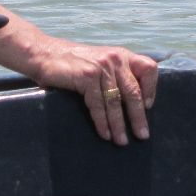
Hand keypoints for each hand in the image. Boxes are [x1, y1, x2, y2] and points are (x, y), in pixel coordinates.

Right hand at [27, 40, 157, 146]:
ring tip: (121, 141)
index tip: (148, 107)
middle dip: (138, 117)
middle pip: (134, 91)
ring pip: (115, 102)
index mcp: (122, 55)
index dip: (151, 89)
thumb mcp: (100, 62)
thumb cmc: (73, 63)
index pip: (149, 69)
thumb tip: (131, 103)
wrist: (44, 53)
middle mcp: (115, 58)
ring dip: (119, 125)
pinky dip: (102, 122)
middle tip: (142, 135)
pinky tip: (104, 134)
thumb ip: (116, 75)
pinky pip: (98, 105)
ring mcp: (101, 67)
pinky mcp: (87, 76)